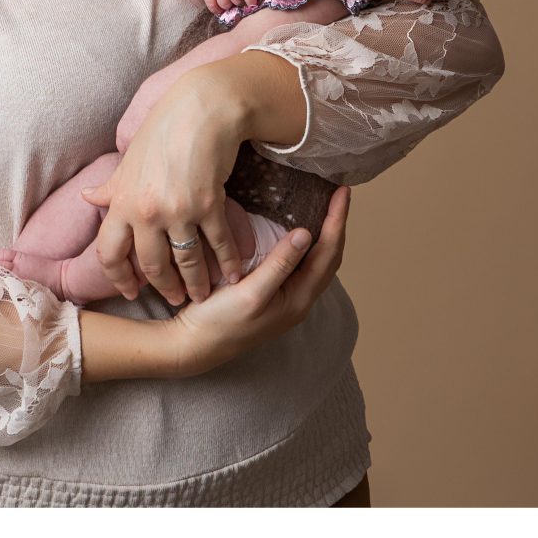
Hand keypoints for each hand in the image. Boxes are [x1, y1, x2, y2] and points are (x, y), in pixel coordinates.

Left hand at [81, 71, 250, 304]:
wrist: (200, 110)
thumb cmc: (163, 130)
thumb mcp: (129, 160)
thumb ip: (111, 187)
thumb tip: (87, 196)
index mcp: (121, 202)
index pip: (109, 253)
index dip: (119, 278)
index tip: (131, 291)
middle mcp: (146, 212)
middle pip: (152, 264)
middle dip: (164, 287)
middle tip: (174, 299)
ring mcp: (179, 211)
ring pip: (187, 261)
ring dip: (197, 283)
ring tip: (203, 294)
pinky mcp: (209, 205)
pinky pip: (218, 243)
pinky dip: (227, 262)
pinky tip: (233, 274)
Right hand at [167, 186, 352, 375]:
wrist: (194, 346)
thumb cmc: (219, 322)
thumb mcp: (250, 292)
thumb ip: (279, 264)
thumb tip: (306, 233)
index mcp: (299, 299)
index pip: (328, 253)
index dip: (337, 220)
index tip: (343, 192)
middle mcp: (300, 300)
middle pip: (329, 257)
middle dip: (336, 225)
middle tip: (338, 194)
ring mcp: (288, 300)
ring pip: (317, 261)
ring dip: (324, 234)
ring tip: (325, 208)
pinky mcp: (275, 297)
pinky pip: (301, 265)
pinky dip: (307, 244)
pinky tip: (298, 232)